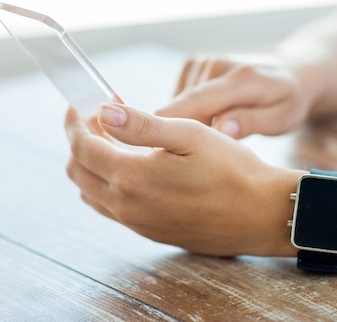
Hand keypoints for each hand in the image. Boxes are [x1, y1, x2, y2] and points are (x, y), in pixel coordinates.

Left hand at [65, 103, 300, 256]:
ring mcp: (138, 223)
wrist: (261, 215)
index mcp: (132, 178)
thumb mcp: (190, 135)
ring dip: (91, 163)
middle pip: (79, 171)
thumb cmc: (232, 170)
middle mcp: (127, 206)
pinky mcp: (151, 232)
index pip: (82, 147)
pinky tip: (131, 168)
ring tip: (113, 140)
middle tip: (97, 118)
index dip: (75, 122)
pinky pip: (111, 209)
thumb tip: (104, 113)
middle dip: (80, 140)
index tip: (80, 104)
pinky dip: (106, 184)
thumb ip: (142, 125)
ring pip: (91, 192)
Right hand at [156, 54, 311, 138]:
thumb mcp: (282, 118)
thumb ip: (251, 122)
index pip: (199, 100)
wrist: (290, 71)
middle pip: (183, 106)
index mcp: (244, 78)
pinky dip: (185, 115)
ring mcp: (203, 61)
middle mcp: (218, 64)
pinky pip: (178, 98)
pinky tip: (206, 124)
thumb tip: (222, 130)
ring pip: (177, 104)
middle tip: (185, 163)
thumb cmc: (288, 102)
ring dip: (184, 127)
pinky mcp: (193, 64)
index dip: (172, 121)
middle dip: (179, 134)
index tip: (151, 143)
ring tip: (206, 143)